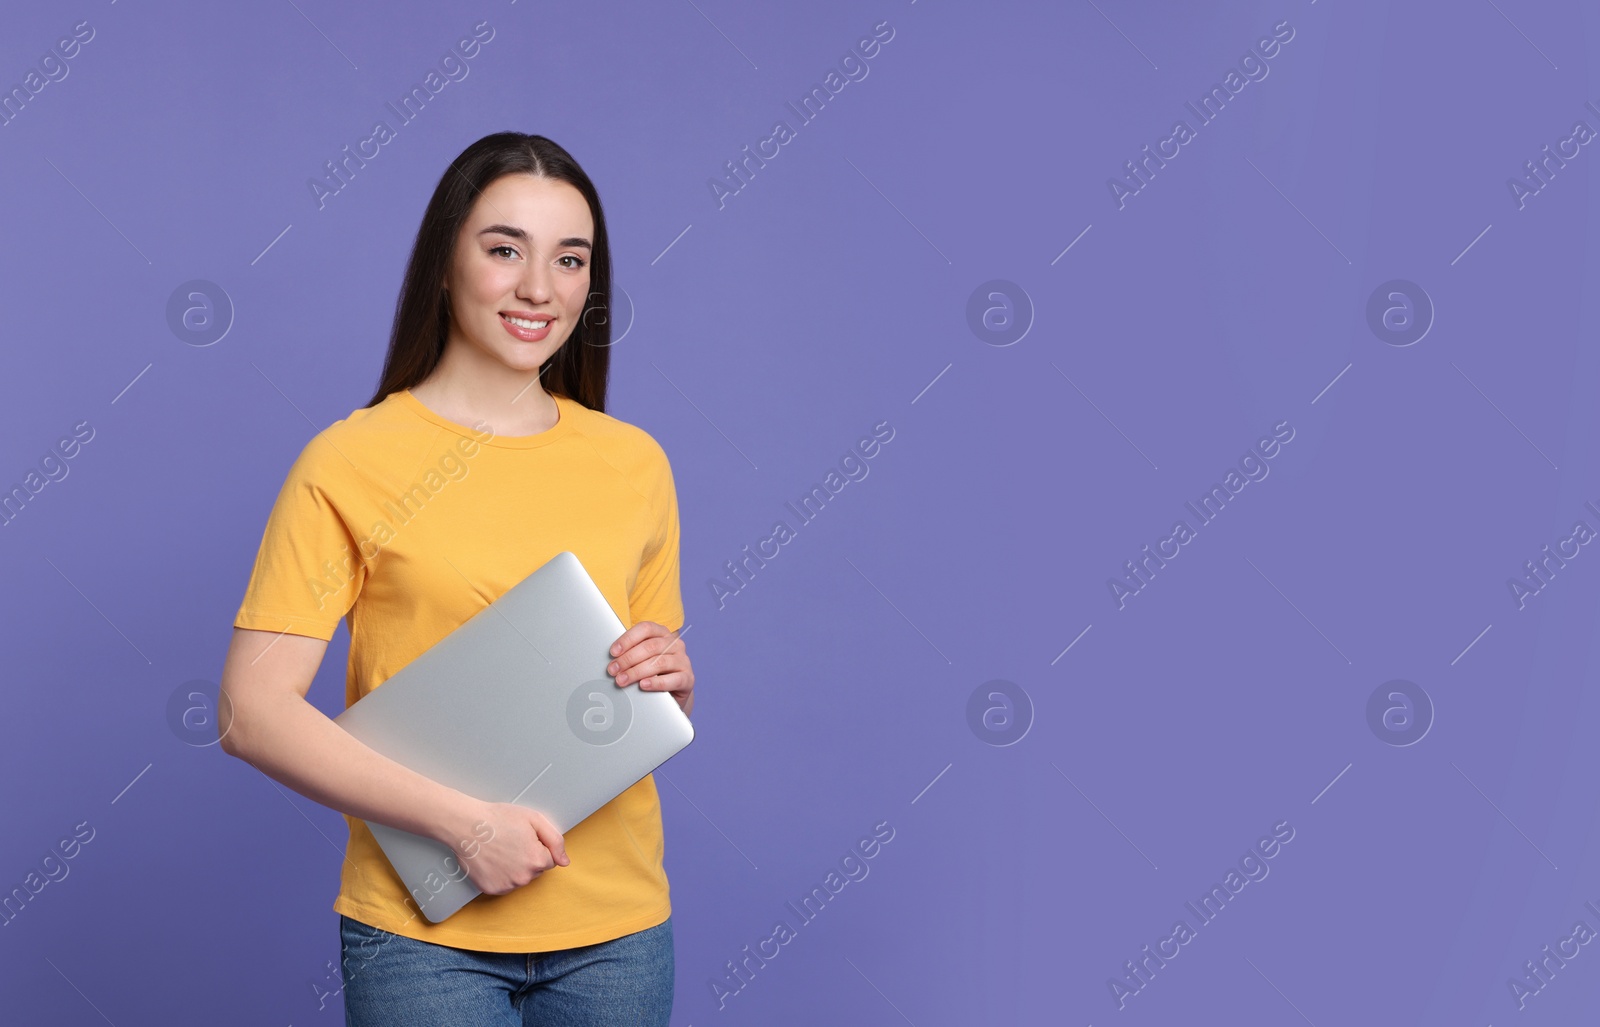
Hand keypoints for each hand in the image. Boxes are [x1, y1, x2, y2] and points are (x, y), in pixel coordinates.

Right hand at [447, 800, 568, 895]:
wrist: (466, 825)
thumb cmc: (499, 819)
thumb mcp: (534, 820)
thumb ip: (555, 841)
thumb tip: (565, 862)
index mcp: (537, 860)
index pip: (549, 860)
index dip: (538, 847)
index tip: (524, 838)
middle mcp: (524, 877)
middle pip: (535, 871)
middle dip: (528, 858)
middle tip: (511, 842)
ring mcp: (507, 885)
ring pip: (520, 879)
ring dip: (515, 868)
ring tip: (500, 850)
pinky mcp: (491, 890)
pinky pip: (504, 885)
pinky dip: (500, 875)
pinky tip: (493, 861)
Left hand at [608, 621, 693, 717]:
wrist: (674, 691)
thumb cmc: (654, 671)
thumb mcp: (643, 658)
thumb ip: (632, 652)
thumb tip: (611, 658)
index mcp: (663, 633)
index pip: (645, 628)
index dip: (628, 639)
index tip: (613, 652)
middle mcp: (675, 644)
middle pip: (650, 647)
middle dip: (628, 659)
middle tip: (613, 670)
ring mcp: (683, 661)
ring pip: (659, 663)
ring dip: (636, 672)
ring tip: (622, 680)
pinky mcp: (688, 678)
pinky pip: (672, 680)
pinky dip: (656, 683)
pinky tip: (643, 685)